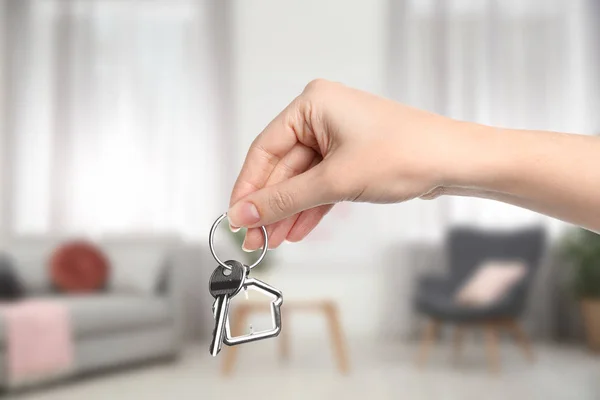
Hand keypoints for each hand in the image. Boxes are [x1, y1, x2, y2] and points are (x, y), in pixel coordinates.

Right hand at [227, 79, 474, 249]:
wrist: (454, 162)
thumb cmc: (405, 154)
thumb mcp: (335, 181)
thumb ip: (285, 199)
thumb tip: (245, 213)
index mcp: (312, 104)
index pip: (265, 149)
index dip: (248, 187)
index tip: (236, 217)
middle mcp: (322, 116)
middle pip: (282, 167)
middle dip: (270, 206)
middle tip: (254, 238)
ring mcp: (337, 138)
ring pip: (301, 180)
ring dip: (288, 212)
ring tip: (272, 241)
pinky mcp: (351, 157)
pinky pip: (320, 185)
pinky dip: (310, 208)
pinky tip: (296, 231)